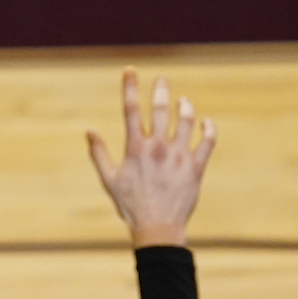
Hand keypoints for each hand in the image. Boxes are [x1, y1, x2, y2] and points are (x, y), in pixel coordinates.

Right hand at [85, 69, 215, 247]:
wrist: (158, 228)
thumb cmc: (130, 205)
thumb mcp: (109, 179)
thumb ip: (98, 153)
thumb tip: (88, 130)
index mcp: (135, 147)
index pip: (130, 109)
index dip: (130, 86)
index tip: (131, 70)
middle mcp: (158, 147)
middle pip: (160, 109)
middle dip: (161, 90)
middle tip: (162, 81)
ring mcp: (179, 156)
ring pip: (186, 121)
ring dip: (185, 107)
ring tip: (183, 101)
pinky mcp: (196, 167)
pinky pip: (207, 142)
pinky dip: (208, 129)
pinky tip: (206, 123)